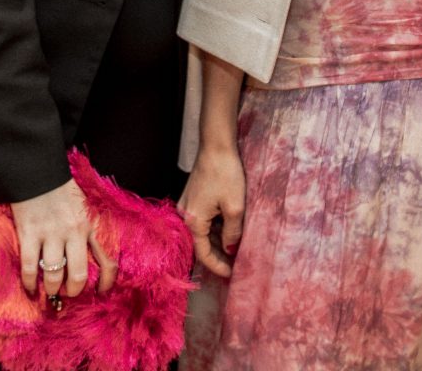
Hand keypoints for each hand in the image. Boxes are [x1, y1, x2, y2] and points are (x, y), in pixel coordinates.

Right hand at [11, 178, 114, 299]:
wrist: (36, 170)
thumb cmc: (60, 189)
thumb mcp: (84, 206)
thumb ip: (89, 227)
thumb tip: (91, 254)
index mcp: (90, 225)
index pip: (107, 261)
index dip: (107, 283)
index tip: (101, 293)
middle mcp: (73, 232)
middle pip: (78, 275)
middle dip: (73, 290)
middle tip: (67, 293)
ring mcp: (50, 233)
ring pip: (54, 275)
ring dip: (51, 288)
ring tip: (49, 290)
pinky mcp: (29, 233)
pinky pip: (29, 267)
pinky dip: (29, 283)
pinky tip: (30, 288)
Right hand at [178, 145, 244, 276]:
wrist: (216, 146)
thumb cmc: (225, 174)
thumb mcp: (234, 207)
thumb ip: (232, 233)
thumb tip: (232, 250)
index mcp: (193, 221)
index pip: (203, 254)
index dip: (218, 266)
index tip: (233, 274)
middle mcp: (185, 215)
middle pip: (200, 245)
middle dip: (217, 256)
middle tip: (236, 265)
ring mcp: (187, 205)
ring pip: (202, 233)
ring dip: (216, 243)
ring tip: (235, 251)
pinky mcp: (192, 197)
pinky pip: (202, 221)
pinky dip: (214, 229)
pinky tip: (228, 231)